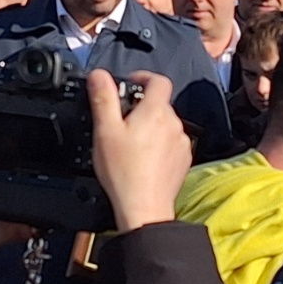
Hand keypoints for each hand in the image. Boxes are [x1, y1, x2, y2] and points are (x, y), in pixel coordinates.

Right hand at [89, 70, 191, 232]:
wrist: (144, 207)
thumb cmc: (124, 173)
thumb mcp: (105, 131)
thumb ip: (103, 99)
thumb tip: (99, 76)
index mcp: (155, 112)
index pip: (158, 80)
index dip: (143, 77)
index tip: (130, 83)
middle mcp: (173, 123)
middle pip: (159, 104)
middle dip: (140, 107)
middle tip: (120, 121)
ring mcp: (181, 142)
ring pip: (164, 124)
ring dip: (150, 126)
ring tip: (129, 144)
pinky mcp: (183, 159)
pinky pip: (170, 142)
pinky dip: (158, 144)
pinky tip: (142, 158)